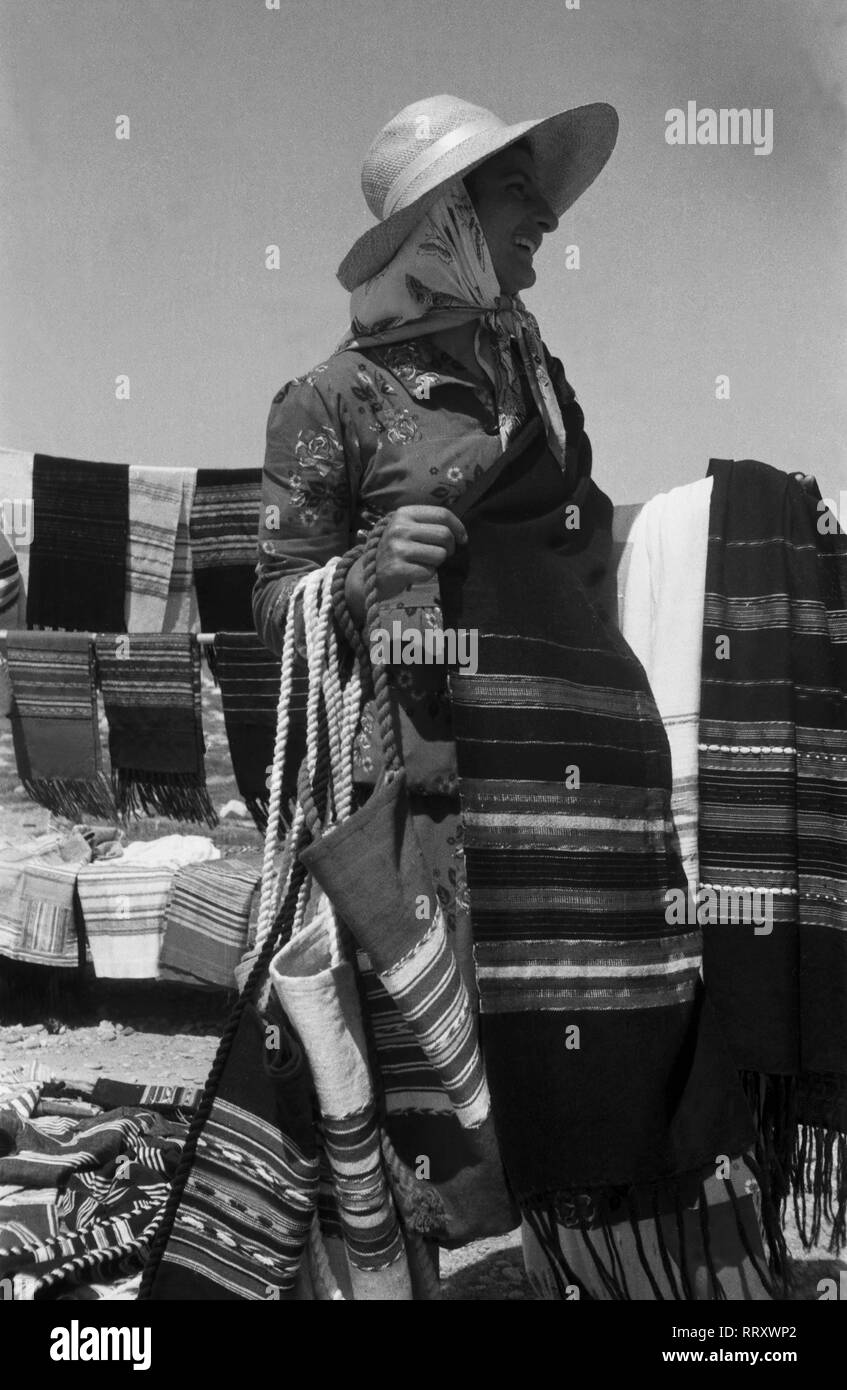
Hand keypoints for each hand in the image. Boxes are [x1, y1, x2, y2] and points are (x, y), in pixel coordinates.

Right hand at [344, 505, 466, 623]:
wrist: (370, 574)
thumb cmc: (397, 550)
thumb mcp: (408, 528)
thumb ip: (429, 525)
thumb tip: (461, 533)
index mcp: (404, 513)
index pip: (442, 514)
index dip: (458, 527)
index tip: (462, 539)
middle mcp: (399, 527)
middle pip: (444, 534)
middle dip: (450, 548)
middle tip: (441, 555)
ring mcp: (397, 548)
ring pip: (440, 554)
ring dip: (436, 563)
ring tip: (423, 563)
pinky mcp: (396, 568)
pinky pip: (428, 572)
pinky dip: (426, 575)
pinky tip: (414, 573)